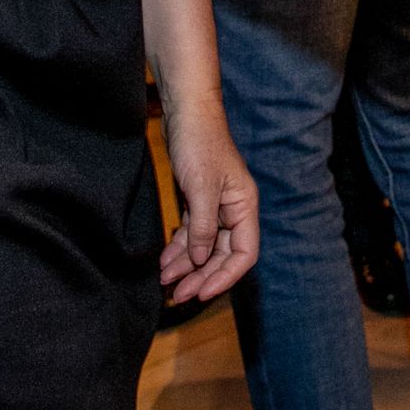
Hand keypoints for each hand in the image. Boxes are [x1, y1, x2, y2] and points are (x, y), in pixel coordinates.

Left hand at [160, 104, 259, 302]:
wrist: (186, 113)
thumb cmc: (199, 144)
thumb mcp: (201, 188)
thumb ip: (203, 227)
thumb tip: (201, 260)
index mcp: (244, 206)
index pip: (244, 253)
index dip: (224, 276)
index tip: (201, 293)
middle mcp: (234, 210)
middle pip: (222, 254)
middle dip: (201, 276)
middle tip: (177, 295)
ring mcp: (216, 206)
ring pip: (205, 247)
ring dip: (187, 266)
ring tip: (166, 282)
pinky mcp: (198, 201)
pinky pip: (192, 234)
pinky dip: (179, 249)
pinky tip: (164, 262)